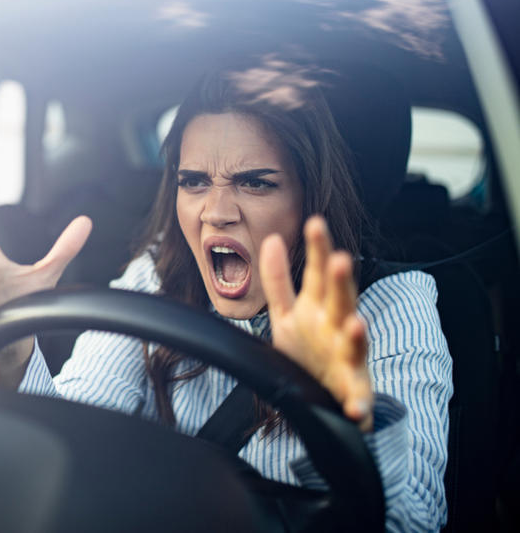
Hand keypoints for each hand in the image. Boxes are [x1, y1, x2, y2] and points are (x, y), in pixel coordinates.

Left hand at [259, 216, 373, 430]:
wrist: (323, 398)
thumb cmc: (308, 350)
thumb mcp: (287, 313)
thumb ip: (279, 279)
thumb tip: (270, 239)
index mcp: (319, 308)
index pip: (319, 274)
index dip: (318, 250)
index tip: (315, 223)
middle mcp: (336, 328)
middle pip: (341, 301)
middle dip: (342, 283)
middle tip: (340, 259)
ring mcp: (347, 359)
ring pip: (355, 344)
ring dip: (357, 335)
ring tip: (355, 324)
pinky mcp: (353, 392)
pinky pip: (359, 399)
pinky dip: (360, 404)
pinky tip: (357, 409)